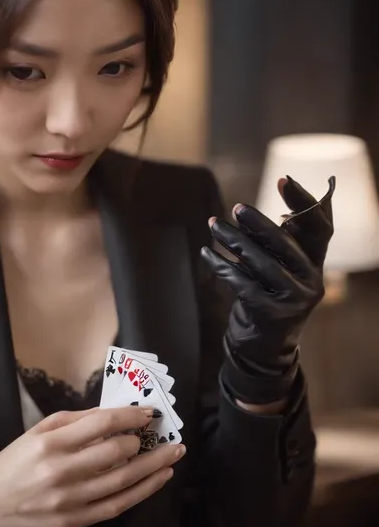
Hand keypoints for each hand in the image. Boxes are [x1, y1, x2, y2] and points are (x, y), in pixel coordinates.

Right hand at [0, 407, 184, 526]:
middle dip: (145, 442)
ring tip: (173, 455)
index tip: (148, 413)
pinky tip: (158, 479)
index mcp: (51, 443)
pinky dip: (141, 492)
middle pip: (115, 454)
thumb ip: (77, 420)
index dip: (130, 417)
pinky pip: (115, 507)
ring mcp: (68, 501)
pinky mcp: (73, 523)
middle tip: (165, 435)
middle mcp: (60, 472)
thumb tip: (114, 414)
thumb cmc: (15, 460)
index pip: (101, 425)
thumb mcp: (40, 430)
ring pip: (122, 483)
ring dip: (153, 467)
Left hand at [201, 176, 334, 403]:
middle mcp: (312, 280)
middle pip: (286, 243)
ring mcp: (294, 300)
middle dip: (259, 222)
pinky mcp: (272, 314)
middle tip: (236, 207)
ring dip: (233, 241)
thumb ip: (269, 244)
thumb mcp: (274, 268)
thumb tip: (245, 213)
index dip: (304, 202)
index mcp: (315, 263)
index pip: (319, 227)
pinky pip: (241, 284)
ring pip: (260, 262)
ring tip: (213, 225)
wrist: (263, 348)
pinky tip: (206, 252)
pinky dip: (221, 266)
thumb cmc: (266, 297)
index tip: (283, 179)